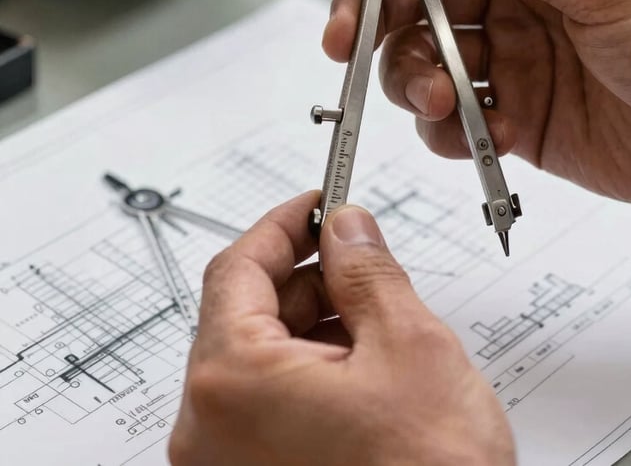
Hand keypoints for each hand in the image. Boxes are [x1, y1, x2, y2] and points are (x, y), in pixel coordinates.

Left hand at [169, 191, 515, 465]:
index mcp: (232, 382)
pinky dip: (308, 371)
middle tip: (360, 259)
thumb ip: (366, 271)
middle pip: (244, 312)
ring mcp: (225, 464)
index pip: (238, 267)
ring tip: (376, 323)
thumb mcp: (407, 345)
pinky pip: (266, 402)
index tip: (318, 203)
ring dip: (312, 325)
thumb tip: (347, 229)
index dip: (284, 225)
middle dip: (307, 278)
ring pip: (259, 358)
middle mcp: (209, 430)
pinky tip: (362, 370)